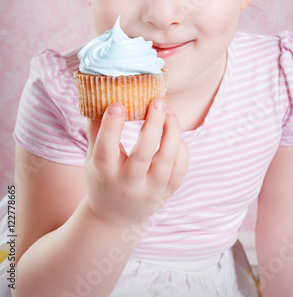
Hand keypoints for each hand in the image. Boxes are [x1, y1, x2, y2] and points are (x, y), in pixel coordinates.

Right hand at [85, 98, 188, 228]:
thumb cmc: (103, 177)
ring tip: (169, 111)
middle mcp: (127, 184)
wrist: (115, 217)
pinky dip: (180, 147)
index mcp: (104, 173)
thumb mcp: (92, 157)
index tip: (117, 104)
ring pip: (166, 160)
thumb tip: (99, 93)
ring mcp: (150, 190)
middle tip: (157, 101)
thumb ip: (96, 128)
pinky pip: (180, 167)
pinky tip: (173, 132)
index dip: (111, 127)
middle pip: (143, 154)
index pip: (106, 150)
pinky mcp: (168, 192)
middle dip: (153, 124)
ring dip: (171, 132)